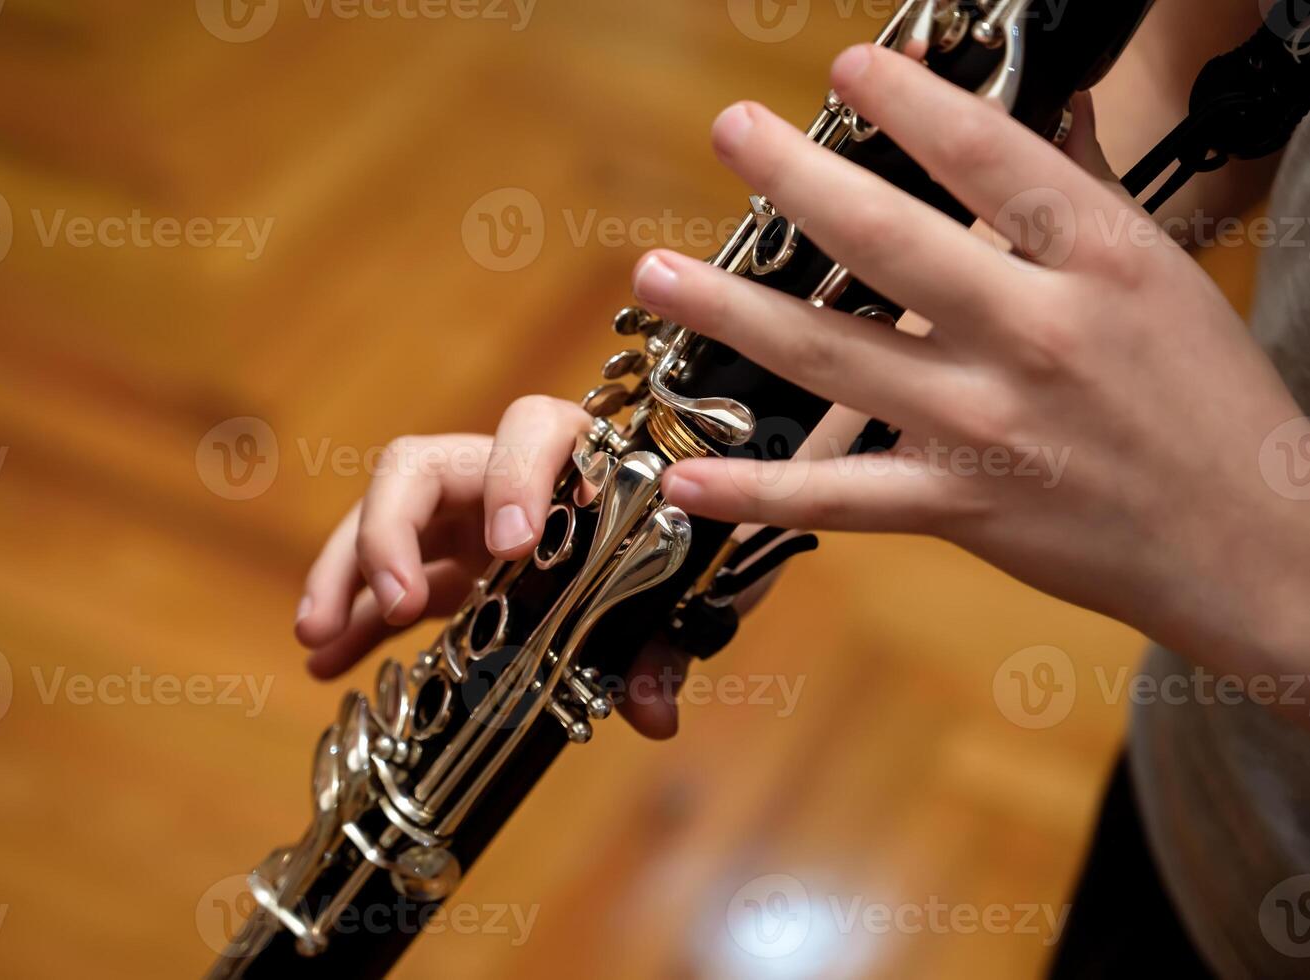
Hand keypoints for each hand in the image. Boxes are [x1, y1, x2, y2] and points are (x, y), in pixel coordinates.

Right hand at [292, 396, 695, 738]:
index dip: (516, 475)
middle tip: (397, 604)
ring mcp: (462, 518)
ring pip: (381, 519)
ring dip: (342, 572)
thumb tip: (654, 714)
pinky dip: (352, 621)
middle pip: (420, 467)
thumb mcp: (673, 595)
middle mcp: (505, 477)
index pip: (534, 428)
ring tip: (315, 634)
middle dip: (390, 530)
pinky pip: (382, 584)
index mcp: (574, 460)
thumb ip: (657, 643)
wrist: (672, 548)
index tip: (511, 543)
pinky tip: (323, 664)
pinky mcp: (441, 565)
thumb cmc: (675, 546)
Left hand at [636, 45, 1309, 679]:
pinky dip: (755, 493)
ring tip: (658, 276)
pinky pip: (838, 498)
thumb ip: (1085, 191)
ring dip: (733, 315)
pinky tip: (684, 475)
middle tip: (733, 133)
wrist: (1248, 542)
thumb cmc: (1207, 402)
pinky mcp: (959, 506)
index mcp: (1098, 261)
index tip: (850, 70)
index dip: (910, 107)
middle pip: (888, 243)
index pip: (990, 160)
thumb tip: (1044, 114)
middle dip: (796, 181)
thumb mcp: (1160, 273)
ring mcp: (988, 424)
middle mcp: (1035, 334)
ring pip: (835, 357)